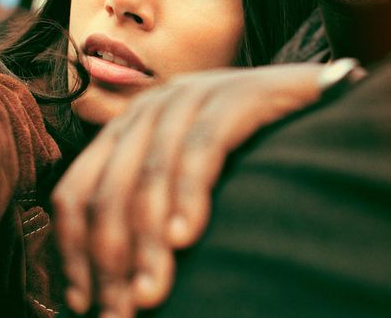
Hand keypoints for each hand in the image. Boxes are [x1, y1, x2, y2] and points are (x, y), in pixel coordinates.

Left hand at [53, 63, 327, 316]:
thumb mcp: (189, 175)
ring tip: (150, 293)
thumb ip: (154, 207)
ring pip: (152, 177)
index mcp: (128, 128)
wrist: (317, 95)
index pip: (75, 190)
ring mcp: (192, 97)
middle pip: (109, 191)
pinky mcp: (236, 96)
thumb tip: (121, 281)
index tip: (81, 303)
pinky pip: (201, 150)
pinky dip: (189, 195)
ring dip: (148, 243)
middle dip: (110, 260)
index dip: (72, 250)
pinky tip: (186, 236)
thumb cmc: (255, 148)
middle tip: (121, 313)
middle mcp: (151, 109)